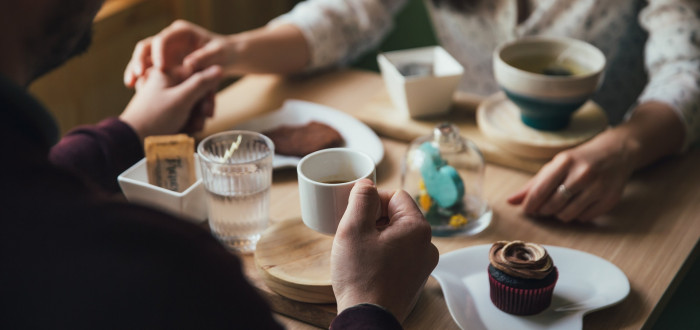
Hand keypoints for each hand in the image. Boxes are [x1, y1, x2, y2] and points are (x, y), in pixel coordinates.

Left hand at [119, 65, 221, 140]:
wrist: (132, 139)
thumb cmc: (155, 117)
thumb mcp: (182, 98)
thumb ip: (201, 83)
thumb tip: (218, 68)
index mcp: (168, 72)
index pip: (198, 74)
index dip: (207, 91)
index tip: (207, 106)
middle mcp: (167, 83)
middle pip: (196, 91)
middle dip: (201, 108)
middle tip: (201, 120)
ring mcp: (166, 97)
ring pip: (192, 104)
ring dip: (196, 117)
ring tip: (191, 128)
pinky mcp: (165, 111)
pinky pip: (184, 113)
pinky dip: (187, 122)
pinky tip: (185, 130)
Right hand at [124, 20, 231, 87]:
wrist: (226, 58)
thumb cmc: (224, 53)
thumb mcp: (218, 54)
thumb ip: (205, 57)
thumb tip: (189, 63)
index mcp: (181, 32)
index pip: (163, 39)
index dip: (159, 52)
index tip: (160, 67)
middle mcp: (169, 39)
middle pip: (146, 46)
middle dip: (139, 60)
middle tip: (137, 75)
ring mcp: (164, 51)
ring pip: (143, 58)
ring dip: (135, 70)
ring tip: (131, 84)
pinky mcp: (163, 64)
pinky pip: (147, 70)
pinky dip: (141, 78)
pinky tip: (136, 89)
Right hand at [331, 179, 438, 321]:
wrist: (368, 318)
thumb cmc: (361, 276)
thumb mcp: (353, 228)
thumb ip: (361, 198)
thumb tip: (367, 184)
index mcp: (417, 228)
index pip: (395, 196)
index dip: (372, 201)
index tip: (356, 216)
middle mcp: (427, 245)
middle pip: (397, 216)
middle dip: (374, 220)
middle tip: (355, 235)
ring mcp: (423, 264)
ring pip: (397, 236)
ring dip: (377, 238)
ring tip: (360, 253)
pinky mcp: (415, 279)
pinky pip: (399, 255)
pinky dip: (383, 255)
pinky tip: (367, 266)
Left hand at [507, 130, 634, 221]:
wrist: (616, 153)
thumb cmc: (579, 160)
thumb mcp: (556, 165)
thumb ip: (533, 184)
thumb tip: (510, 201)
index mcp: (565, 162)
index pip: (540, 190)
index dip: (530, 204)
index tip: (527, 210)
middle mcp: (583, 174)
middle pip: (552, 205)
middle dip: (544, 210)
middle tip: (544, 207)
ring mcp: (599, 187)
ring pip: (567, 215)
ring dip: (559, 214)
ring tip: (562, 204)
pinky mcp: (610, 200)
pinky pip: (584, 218)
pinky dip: (577, 216)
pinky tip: (579, 204)